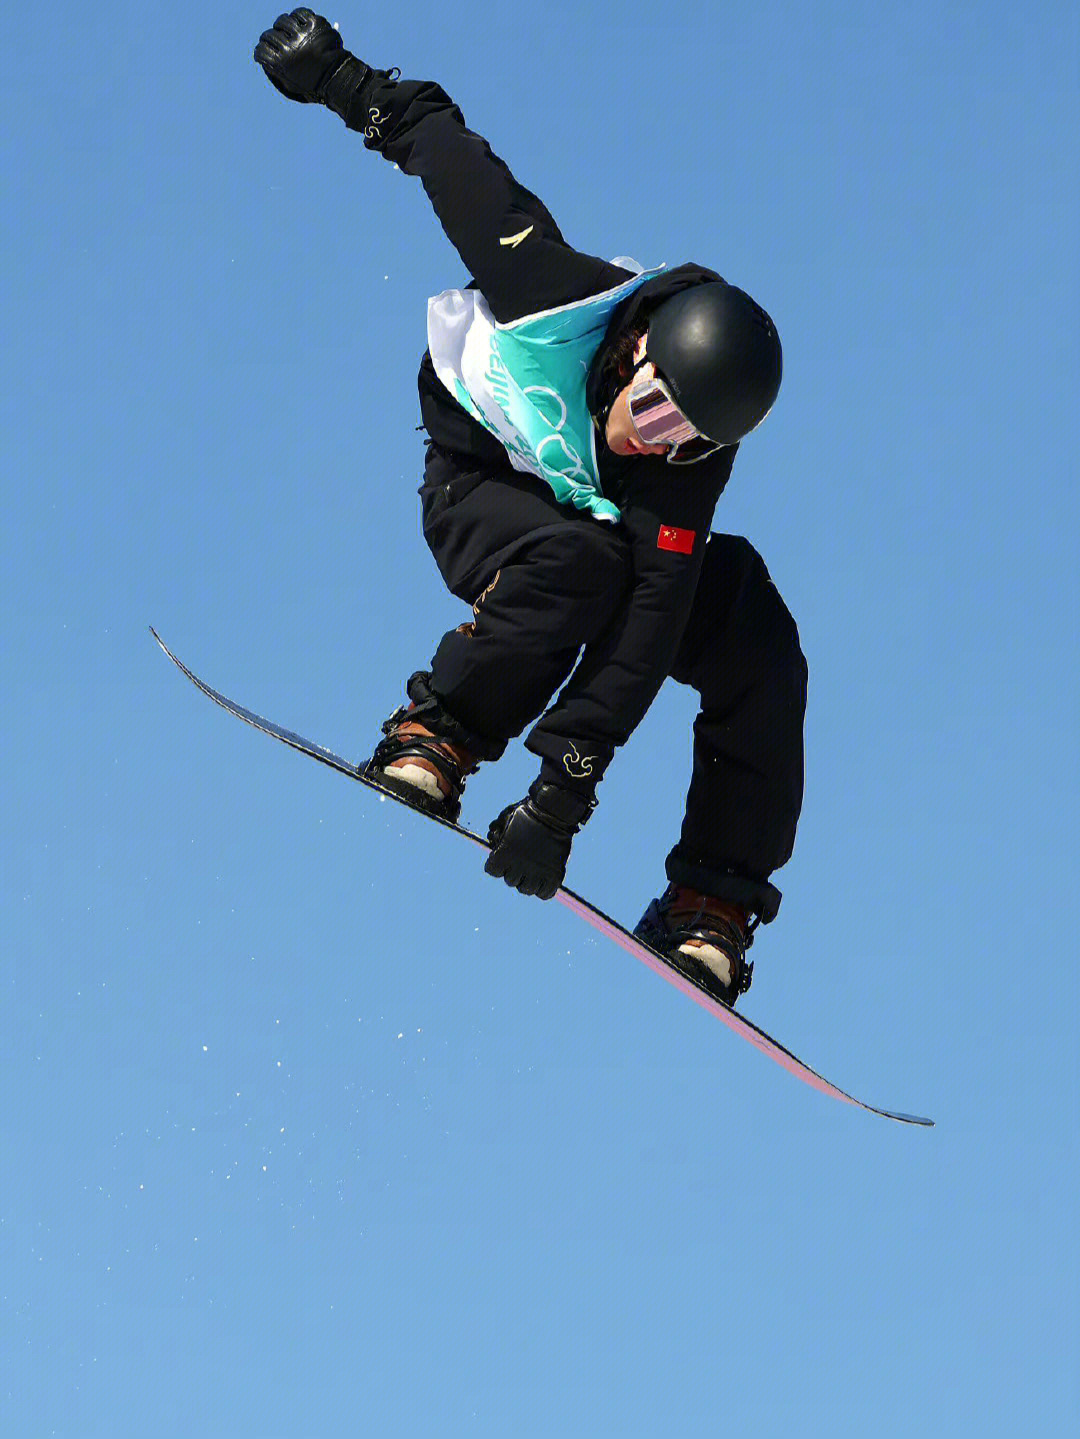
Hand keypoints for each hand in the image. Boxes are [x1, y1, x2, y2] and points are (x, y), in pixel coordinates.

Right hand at [254, 9, 344, 102]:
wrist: (336, 77)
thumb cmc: (311, 83)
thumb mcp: (289, 83)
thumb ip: (275, 70)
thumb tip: (262, 57)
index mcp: (281, 64)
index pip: (260, 50)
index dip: (261, 49)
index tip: (265, 50)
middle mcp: (289, 48)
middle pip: (269, 34)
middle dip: (271, 37)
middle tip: (278, 39)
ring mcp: (301, 35)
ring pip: (283, 21)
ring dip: (284, 25)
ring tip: (289, 30)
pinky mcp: (314, 26)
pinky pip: (300, 13)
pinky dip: (298, 17)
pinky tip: (299, 23)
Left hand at [485, 779, 595, 900]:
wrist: (554, 811)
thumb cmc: (528, 812)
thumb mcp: (506, 817)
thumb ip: (496, 832)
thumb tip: (492, 842)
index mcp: (505, 853)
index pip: (492, 870)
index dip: (496, 864)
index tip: (502, 857)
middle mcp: (519, 866)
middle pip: (510, 880)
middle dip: (513, 871)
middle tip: (520, 861)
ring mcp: (538, 871)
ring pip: (526, 889)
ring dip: (527, 881)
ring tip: (532, 871)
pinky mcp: (554, 874)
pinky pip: (545, 893)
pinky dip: (543, 890)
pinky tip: (543, 880)